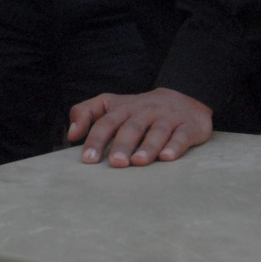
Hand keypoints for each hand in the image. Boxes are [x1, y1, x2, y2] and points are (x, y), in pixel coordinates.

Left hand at [68, 88, 211, 166]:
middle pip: (132, 127)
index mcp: (124, 109)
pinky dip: (175, 147)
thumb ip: (87, 113)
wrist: (184, 98)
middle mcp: (145, 112)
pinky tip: (167, 158)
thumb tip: (71, 134)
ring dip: (148, 147)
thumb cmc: (140, 110)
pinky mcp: (189, 127)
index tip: (88, 159)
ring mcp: (168, 118)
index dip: (96, 139)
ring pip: (158, 131)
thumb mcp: (112, 105)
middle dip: (122, 145)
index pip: (106, 122)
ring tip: (139, 162)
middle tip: (115, 163)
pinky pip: (182, 136)